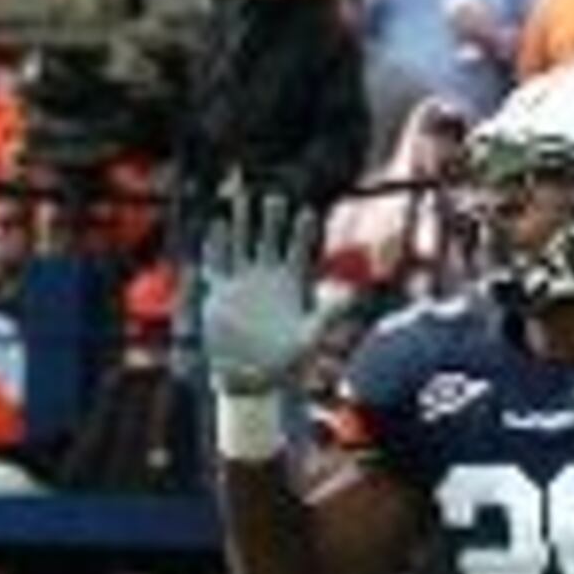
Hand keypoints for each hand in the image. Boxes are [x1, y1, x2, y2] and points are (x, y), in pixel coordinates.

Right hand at [195, 183, 318, 397]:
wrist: (251, 375)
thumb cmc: (286, 360)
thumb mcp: (311, 335)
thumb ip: (330, 312)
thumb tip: (356, 292)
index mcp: (291, 283)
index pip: (297, 250)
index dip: (301, 232)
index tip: (306, 212)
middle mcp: (267, 277)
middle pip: (270, 240)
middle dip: (272, 220)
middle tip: (275, 199)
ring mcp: (243, 282)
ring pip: (242, 244)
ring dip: (242, 223)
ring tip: (241, 198)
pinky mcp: (221, 292)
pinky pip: (218, 264)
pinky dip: (217, 246)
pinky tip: (217, 227)